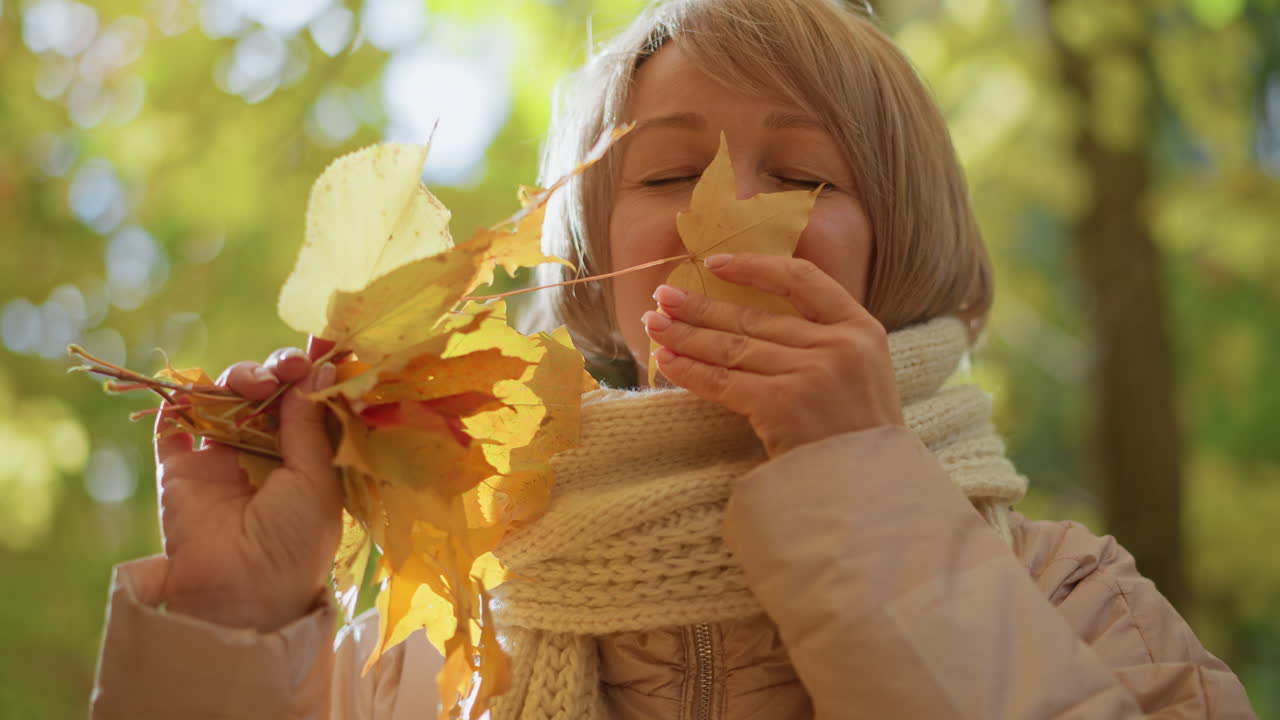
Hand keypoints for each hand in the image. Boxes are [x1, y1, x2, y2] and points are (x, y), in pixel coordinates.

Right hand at [154, 338, 342, 631]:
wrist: (241, 591)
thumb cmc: (295, 541)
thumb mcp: (318, 479)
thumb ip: (311, 424)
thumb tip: (318, 369)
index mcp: (305, 457)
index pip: (305, 401)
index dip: (309, 373)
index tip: (317, 347)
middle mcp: (263, 453)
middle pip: (265, 393)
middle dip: (273, 371)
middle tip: (284, 370)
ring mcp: (219, 459)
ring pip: (223, 398)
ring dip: (236, 380)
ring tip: (251, 385)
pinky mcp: (180, 469)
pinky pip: (172, 424)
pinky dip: (177, 399)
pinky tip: (192, 390)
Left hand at [643, 253, 902, 456]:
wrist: (870, 493)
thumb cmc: (859, 438)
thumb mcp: (863, 373)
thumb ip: (824, 342)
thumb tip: (750, 320)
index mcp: (861, 328)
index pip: (802, 279)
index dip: (755, 267)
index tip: (715, 264)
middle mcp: (837, 345)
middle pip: (754, 318)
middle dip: (701, 306)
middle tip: (662, 297)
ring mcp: (810, 374)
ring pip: (733, 347)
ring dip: (686, 335)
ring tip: (653, 325)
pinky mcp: (783, 405)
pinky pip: (724, 381)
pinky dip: (690, 371)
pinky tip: (666, 362)